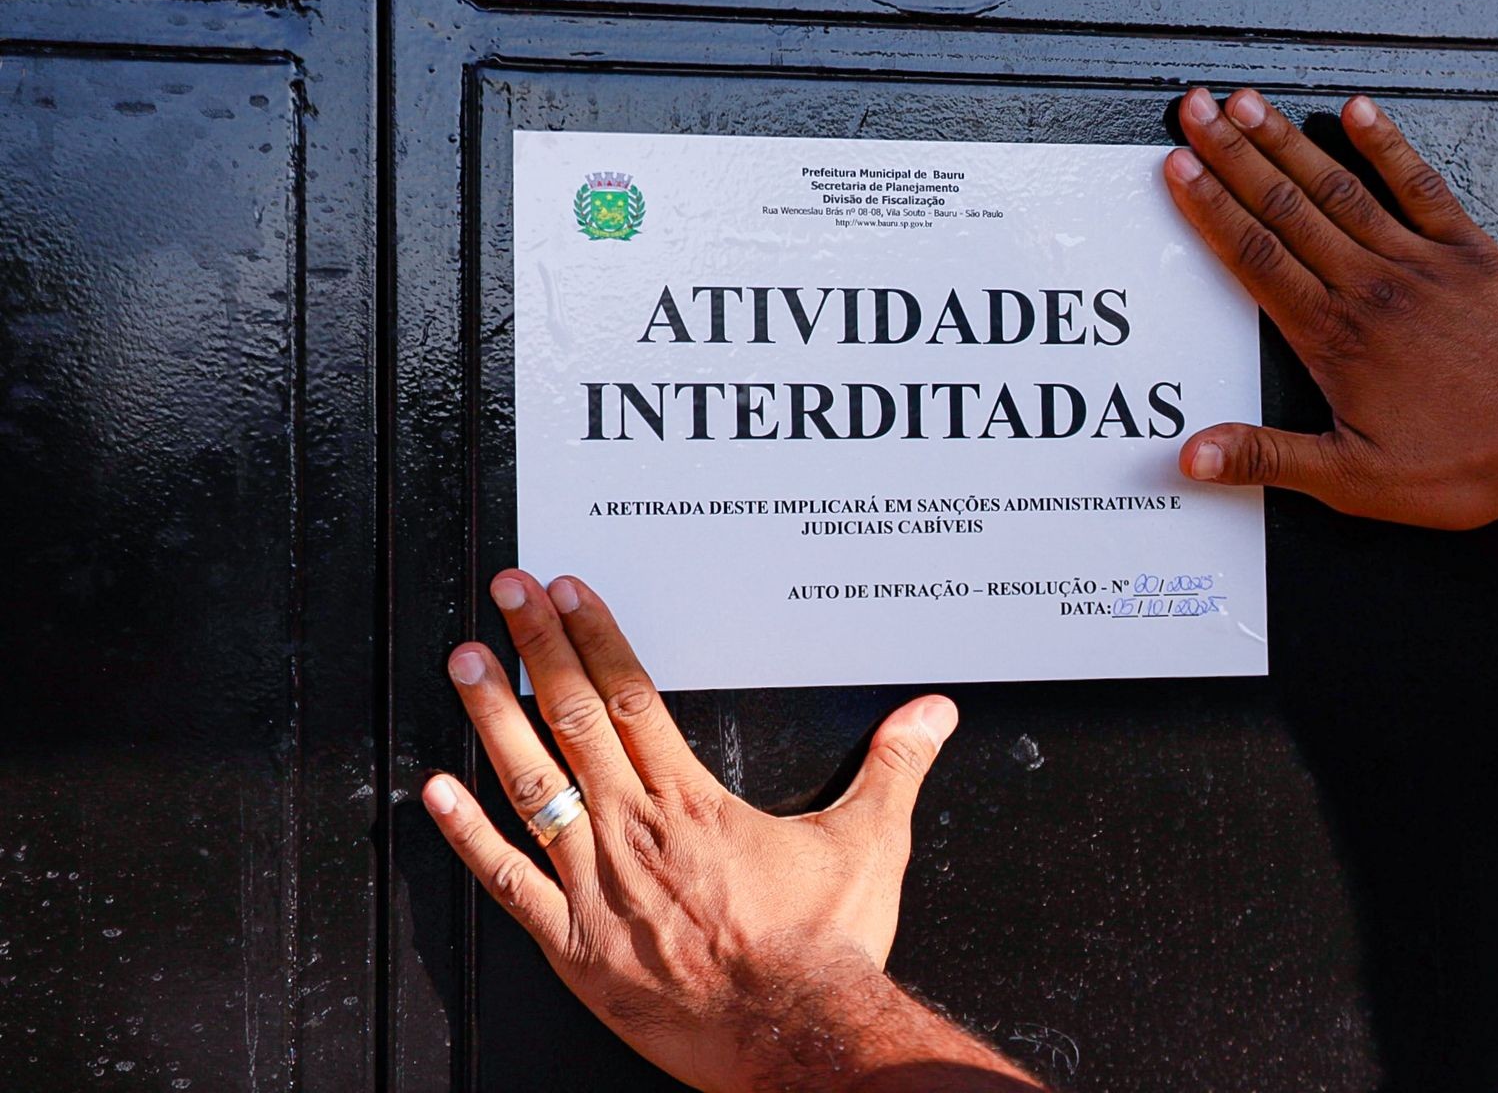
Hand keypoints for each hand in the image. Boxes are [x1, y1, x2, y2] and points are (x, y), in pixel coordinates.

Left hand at [423, 570, 1039, 1091]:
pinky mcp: (573, 945)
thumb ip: (894, 769)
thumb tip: (933, 714)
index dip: (595, 635)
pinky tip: (432, 792)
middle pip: (574, 718)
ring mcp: (596, 886)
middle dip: (537, 645)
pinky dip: (467, 836)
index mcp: (693, 802)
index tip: (567, 592)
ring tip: (463, 660)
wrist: (795, 1039)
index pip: (631, 695)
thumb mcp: (868, 846)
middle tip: (506, 589)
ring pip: (531, 783)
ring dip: (492, 717)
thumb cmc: (824, 950)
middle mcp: (635, 830)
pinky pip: (508, 882)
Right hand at [1164, 87, 1497, 528]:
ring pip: (1338, 187)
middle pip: (1285, 207)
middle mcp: (1369, 286)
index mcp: (1333, 337)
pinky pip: (1420, 185)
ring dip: (1288, 140)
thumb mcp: (1352, 481)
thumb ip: (1267, 459)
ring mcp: (1418, 262)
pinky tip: (1359, 110)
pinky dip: (1387, 145)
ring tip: (1248, 102)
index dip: (1211, 208)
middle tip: (1196, 110)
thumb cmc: (1467, 462)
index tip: (1179, 168)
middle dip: (1232, 153)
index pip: (1255, 256)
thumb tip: (1195, 455)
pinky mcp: (1467, 252)